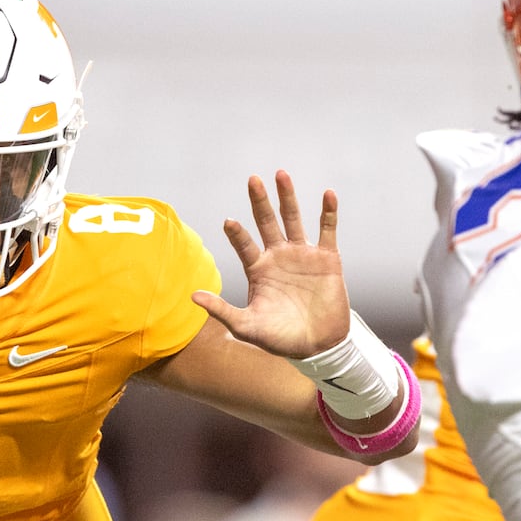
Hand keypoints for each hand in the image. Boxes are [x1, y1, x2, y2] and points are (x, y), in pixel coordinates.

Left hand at [193, 170, 351, 357]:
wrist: (318, 346)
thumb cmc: (280, 338)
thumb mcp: (246, 326)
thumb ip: (222, 310)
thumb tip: (192, 297)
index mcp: (258, 269)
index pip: (244, 245)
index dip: (237, 233)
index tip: (229, 221)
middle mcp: (278, 256)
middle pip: (267, 222)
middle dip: (260, 201)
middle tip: (252, 179)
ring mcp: (303, 255)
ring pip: (294, 219)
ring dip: (288, 197)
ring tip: (281, 174)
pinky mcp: (327, 258)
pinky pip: (327, 230)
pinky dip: (328, 213)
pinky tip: (328, 194)